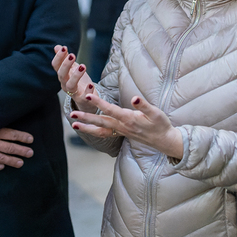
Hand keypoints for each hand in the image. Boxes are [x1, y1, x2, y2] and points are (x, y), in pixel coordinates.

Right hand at [0, 128, 33, 170]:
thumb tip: (5, 118)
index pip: (12, 134)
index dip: (22, 137)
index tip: (30, 139)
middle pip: (10, 148)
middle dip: (21, 151)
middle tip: (30, 153)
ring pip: (2, 159)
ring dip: (12, 161)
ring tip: (20, 163)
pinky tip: (2, 167)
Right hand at [52, 45, 97, 112]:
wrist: (85, 99)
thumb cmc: (77, 81)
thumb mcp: (71, 68)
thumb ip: (64, 58)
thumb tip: (57, 47)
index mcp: (62, 75)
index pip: (56, 66)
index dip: (58, 57)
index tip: (64, 48)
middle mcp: (65, 83)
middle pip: (61, 75)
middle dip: (66, 65)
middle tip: (72, 55)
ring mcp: (73, 92)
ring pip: (71, 85)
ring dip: (76, 76)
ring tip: (83, 66)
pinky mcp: (82, 99)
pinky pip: (83, 97)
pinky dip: (87, 91)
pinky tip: (91, 84)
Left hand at [69, 93, 183, 160]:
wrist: (164, 141)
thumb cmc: (161, 125)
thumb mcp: (156, 113)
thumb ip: (144, 106)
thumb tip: (134, 98)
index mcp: (129, 119)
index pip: (111, 110)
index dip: (100, 103)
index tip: (89, 96)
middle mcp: (123, 126)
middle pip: (101, 122)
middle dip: (86, 117)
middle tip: (72, 114)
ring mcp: (121, 131)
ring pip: (100, 130)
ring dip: (86, 127)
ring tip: (73, 125)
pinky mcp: (121, 134)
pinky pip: (105, 134)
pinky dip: (94, 132)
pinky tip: (86, 130)